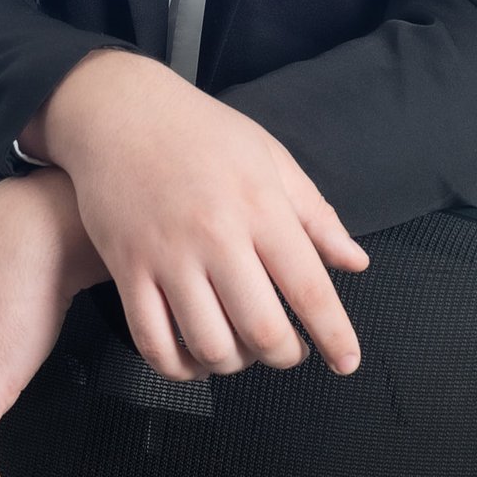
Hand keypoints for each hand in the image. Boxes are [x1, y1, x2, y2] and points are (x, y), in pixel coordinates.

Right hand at [43, 53, 369, 383]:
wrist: (120, 110)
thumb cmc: (201, 131)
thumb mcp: (270, 157)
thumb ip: (315, 214)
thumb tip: (355, 262)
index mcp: (259, 204)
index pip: (307, 286)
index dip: (333, 334)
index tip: (347, 361)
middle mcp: (216, 235)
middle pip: (262, 330)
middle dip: (285, 355)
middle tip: (290, 350)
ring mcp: (167, 255)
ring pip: (209, 345)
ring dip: (235, 364)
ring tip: (242, 348)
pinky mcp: (126, 269)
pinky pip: (153, 342)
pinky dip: (179, 366)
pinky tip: (195, 355)